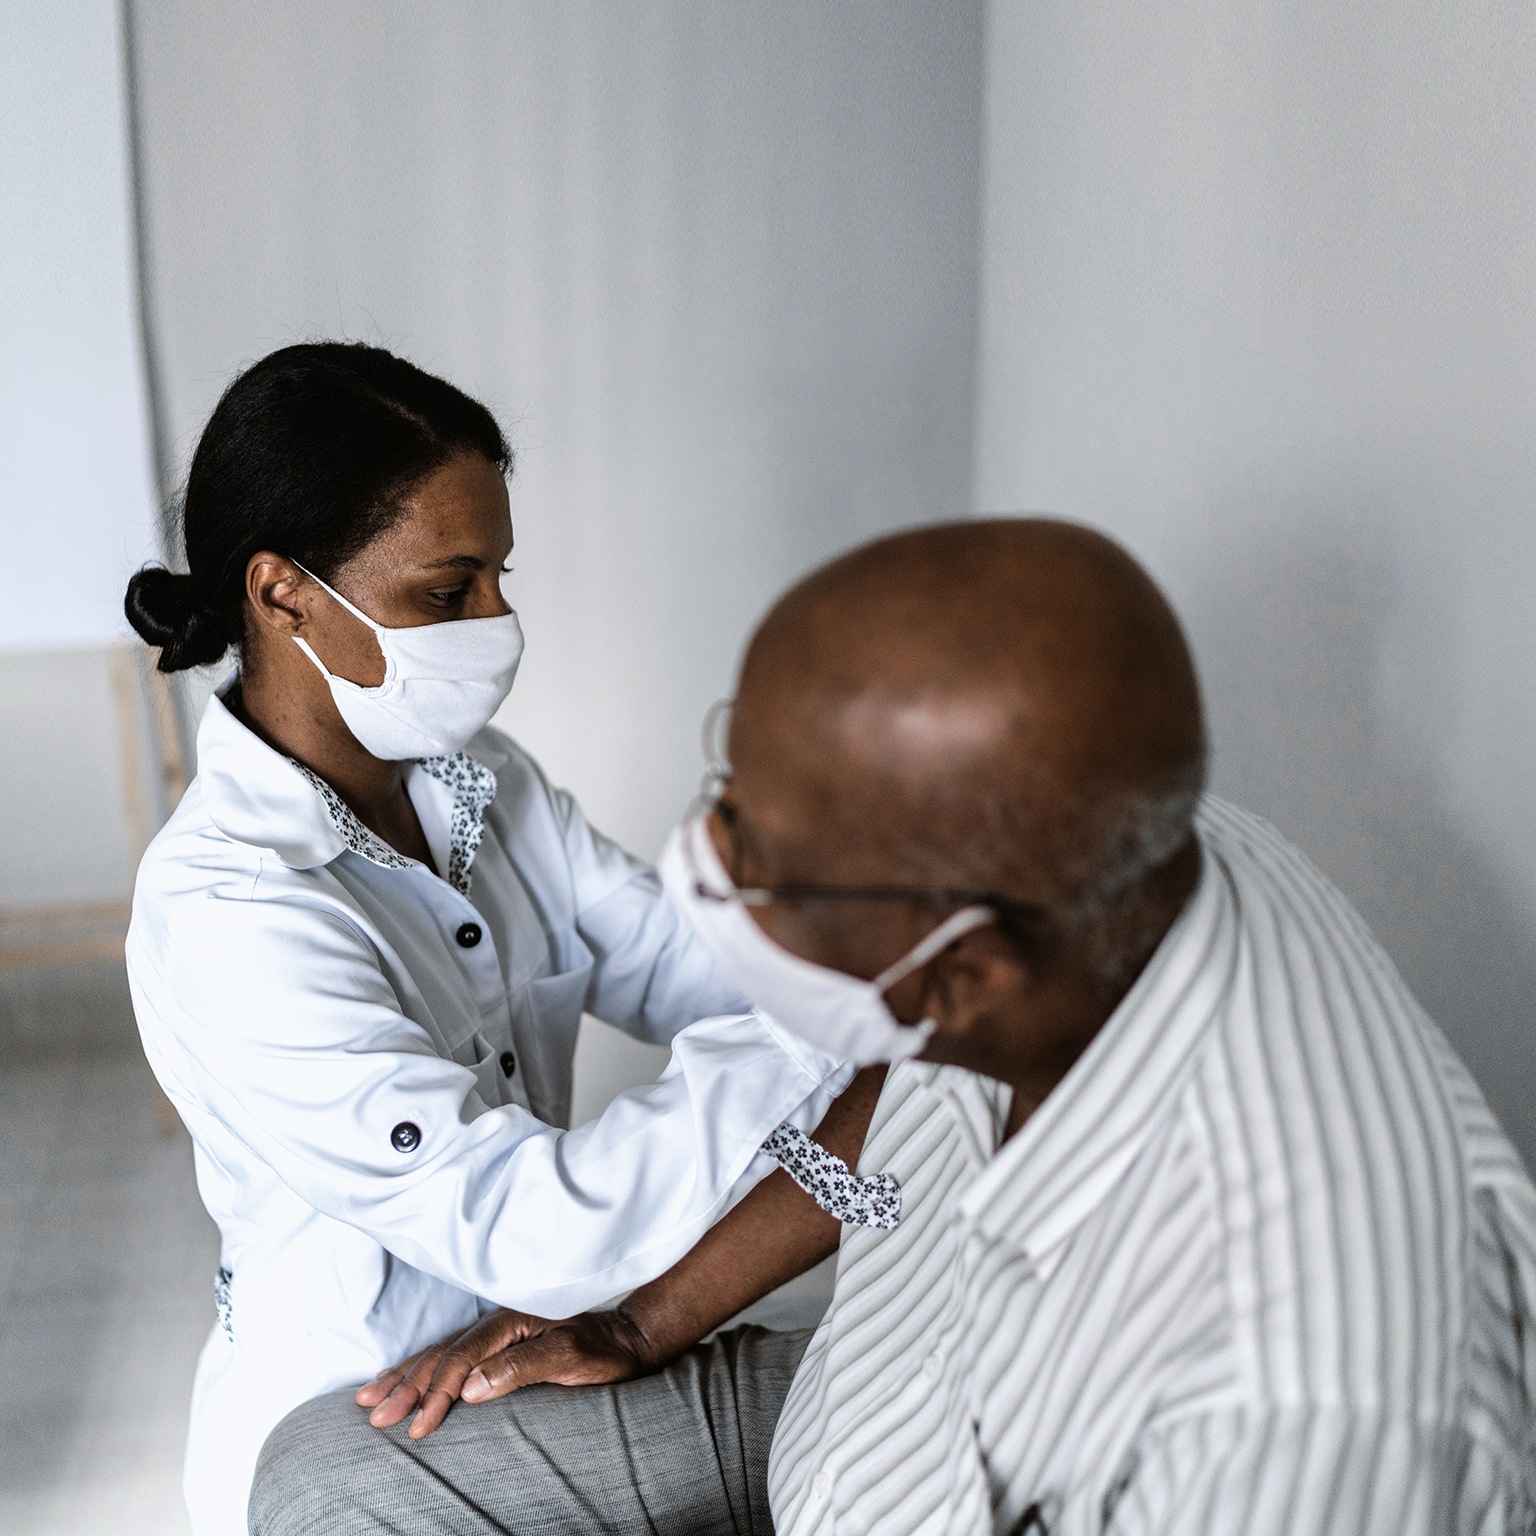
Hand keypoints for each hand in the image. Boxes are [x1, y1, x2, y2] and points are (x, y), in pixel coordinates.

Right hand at [355, 1305, 656, 1437]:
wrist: (629, 1337)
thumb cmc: (604, 1351)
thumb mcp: (570, 1359)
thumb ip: (521, 1368)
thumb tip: (470, 1386)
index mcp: (511, 1322)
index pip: (460, 1358)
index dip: (436, 1393)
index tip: (417, 1427)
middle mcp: (499, 1322)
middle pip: (441, 1354)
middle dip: (406, 1386)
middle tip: (375, 1417)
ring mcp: (498, 1331)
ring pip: (439, 1352)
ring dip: (405, 1376)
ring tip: (370, 1396)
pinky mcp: (500, 1343)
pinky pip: (451, 1354)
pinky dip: (423, 1368)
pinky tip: (406, 1378)